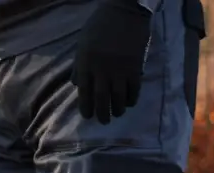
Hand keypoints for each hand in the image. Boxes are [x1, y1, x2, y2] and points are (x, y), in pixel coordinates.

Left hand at [71, 0, 153, 123]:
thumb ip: (80, 65)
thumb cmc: (100, 26)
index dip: (86, 107)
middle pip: (102, 98)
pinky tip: (129, 103)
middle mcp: (102, 69)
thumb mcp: (83, 44)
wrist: (125, 10)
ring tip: (117, 113)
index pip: (84, 92)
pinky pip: (134, 88)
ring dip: (118, 109)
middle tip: (103, 121)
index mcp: (86, 63)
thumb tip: (78, 86)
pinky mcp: (135, 66)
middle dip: (102, 113)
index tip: (87, 116)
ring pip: (119, 96)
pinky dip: (132, 99)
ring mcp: (120, 68)